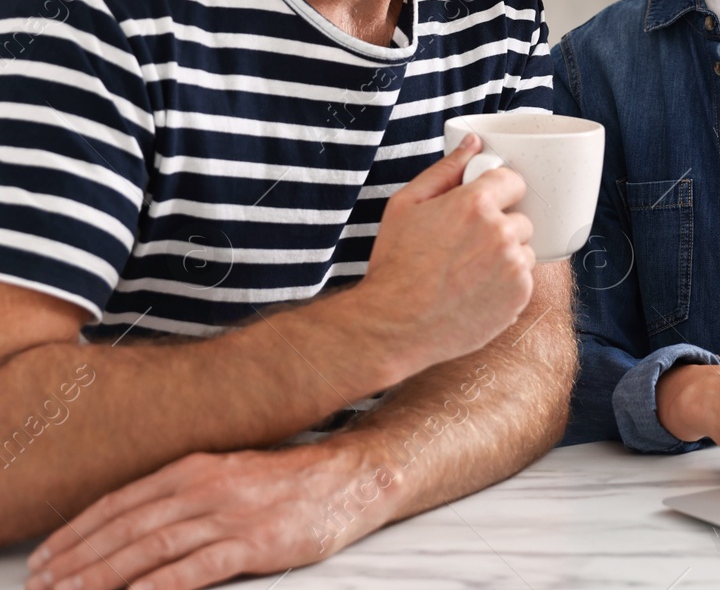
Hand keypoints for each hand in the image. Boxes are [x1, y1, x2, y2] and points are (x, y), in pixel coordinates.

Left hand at [25, 443, 390, 589]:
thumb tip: (132, 525)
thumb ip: (183, 496)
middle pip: (126, 528)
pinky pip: (199, 566)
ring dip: (104, 574)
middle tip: (43, 586)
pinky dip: (162, 583)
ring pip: (152, 548)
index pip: (120, 503)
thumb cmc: (287, 483)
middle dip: (78, 560)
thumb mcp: (227, 476)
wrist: (350, 478)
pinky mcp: (257, 543)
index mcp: (195, 468)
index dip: (76, 532)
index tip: (45, 559)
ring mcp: (231, 515)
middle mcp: (206, 487)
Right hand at [357, 134, 535, 371]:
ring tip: (470, 272)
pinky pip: (525, 280)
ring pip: (524, 250)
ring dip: (506, 257)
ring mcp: (514, 266)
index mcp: (475, 204)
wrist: (394, 325)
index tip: (485, 206)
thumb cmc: (395, 265)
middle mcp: (501, 232)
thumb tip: (473, 142)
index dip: (498, 192)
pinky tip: (476, 291)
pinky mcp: (521, 296)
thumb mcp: (405, 206)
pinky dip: (507, 285)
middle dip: (499, 227)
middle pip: (520, 218)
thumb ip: (445, 170)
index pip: (513, 180)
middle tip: (467, 246)